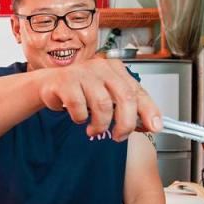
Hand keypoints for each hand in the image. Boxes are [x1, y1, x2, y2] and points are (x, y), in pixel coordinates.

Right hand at [34, 59, 162, 140]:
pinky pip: (79, 106)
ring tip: (94, 129)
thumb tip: (147, 125)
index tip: (155, 127)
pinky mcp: (65, 81)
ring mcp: (83, 72)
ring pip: (103, 104)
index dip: (149, 111)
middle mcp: (102, 68)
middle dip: (125, 123)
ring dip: (100, 124)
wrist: (48, 85)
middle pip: (125, 97)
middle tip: (119, 136)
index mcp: (116, 69)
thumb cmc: (80, 91)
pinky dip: (80, 117)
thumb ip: (126, 108)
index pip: (138, 91)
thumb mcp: (106, 97)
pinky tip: (78, 117)